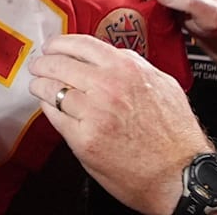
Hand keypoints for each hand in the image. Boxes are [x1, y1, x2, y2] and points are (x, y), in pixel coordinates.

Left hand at [29, 34, 211, 213]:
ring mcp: (93, 113)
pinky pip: (55, 117)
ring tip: (37, 86)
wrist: (179, 173)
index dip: (60, 43)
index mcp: (127, 68)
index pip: (81, 44)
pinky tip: (49, 107)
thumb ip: (136, 66)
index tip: (53, 46)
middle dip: (43, 63)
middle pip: (59, 64)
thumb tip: (114, 57)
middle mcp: (107, 86)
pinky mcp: (83, 139)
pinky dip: (48, 109)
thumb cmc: (175, 134)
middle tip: (38, 66)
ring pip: (52, 90)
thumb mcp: (163, 84)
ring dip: (40, 86)